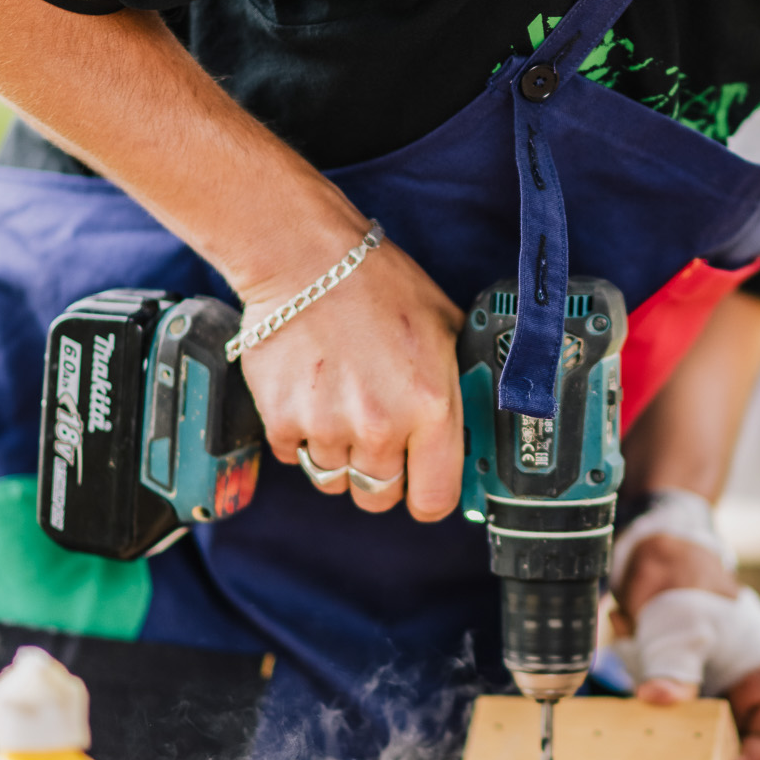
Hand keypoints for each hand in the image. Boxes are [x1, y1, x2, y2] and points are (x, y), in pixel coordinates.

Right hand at [237, 213, 463, 521]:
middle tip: (378, 435)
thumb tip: (478, 428)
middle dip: (381, 476)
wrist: (306, 259)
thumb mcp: (447, 329)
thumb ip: (460, 386)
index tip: (421, 484)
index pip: (434, 500)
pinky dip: (302, 436)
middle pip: (379, 498)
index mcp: (430, 407)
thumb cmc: (381, 286)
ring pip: (335, 480)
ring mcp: (326, 427)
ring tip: (342, 404)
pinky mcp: (282, 421)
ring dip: (340, 454)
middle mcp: (379, 427)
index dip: (427, 496)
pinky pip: (296, 456)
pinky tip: (313, 394)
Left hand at [611, 534, 759, 759]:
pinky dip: (653, 730)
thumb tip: (658, 700)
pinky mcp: (685, 693)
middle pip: (738, 754)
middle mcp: (747, 693)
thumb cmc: (682, 574)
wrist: (655, 547)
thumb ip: (674, 661)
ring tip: (642, 747)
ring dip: (673, 749)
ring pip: (702, 746)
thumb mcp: (681, 617)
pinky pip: (673, 728)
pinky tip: (631, 723)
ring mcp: (715, 694)